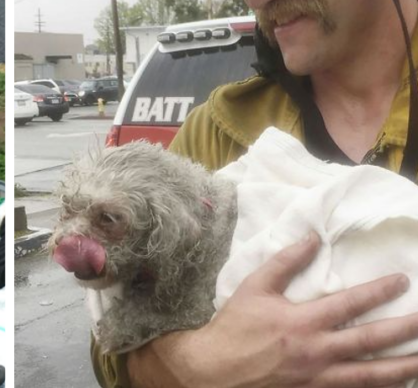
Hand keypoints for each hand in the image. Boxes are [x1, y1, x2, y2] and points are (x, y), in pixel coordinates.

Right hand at [143, 232, 417, 387]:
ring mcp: (318, 378)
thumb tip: (311, 239)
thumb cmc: (234, 327)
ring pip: (371, 375)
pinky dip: (376, 387)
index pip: (349, 304)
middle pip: (370, 342)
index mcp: (301, 323)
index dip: (378, 292)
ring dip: (403, 367)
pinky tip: (395, 381)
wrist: (214, 370)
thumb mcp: (254, 288)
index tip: (401, 281)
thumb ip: (285, 262)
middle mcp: (315, 352)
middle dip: (404, 330)